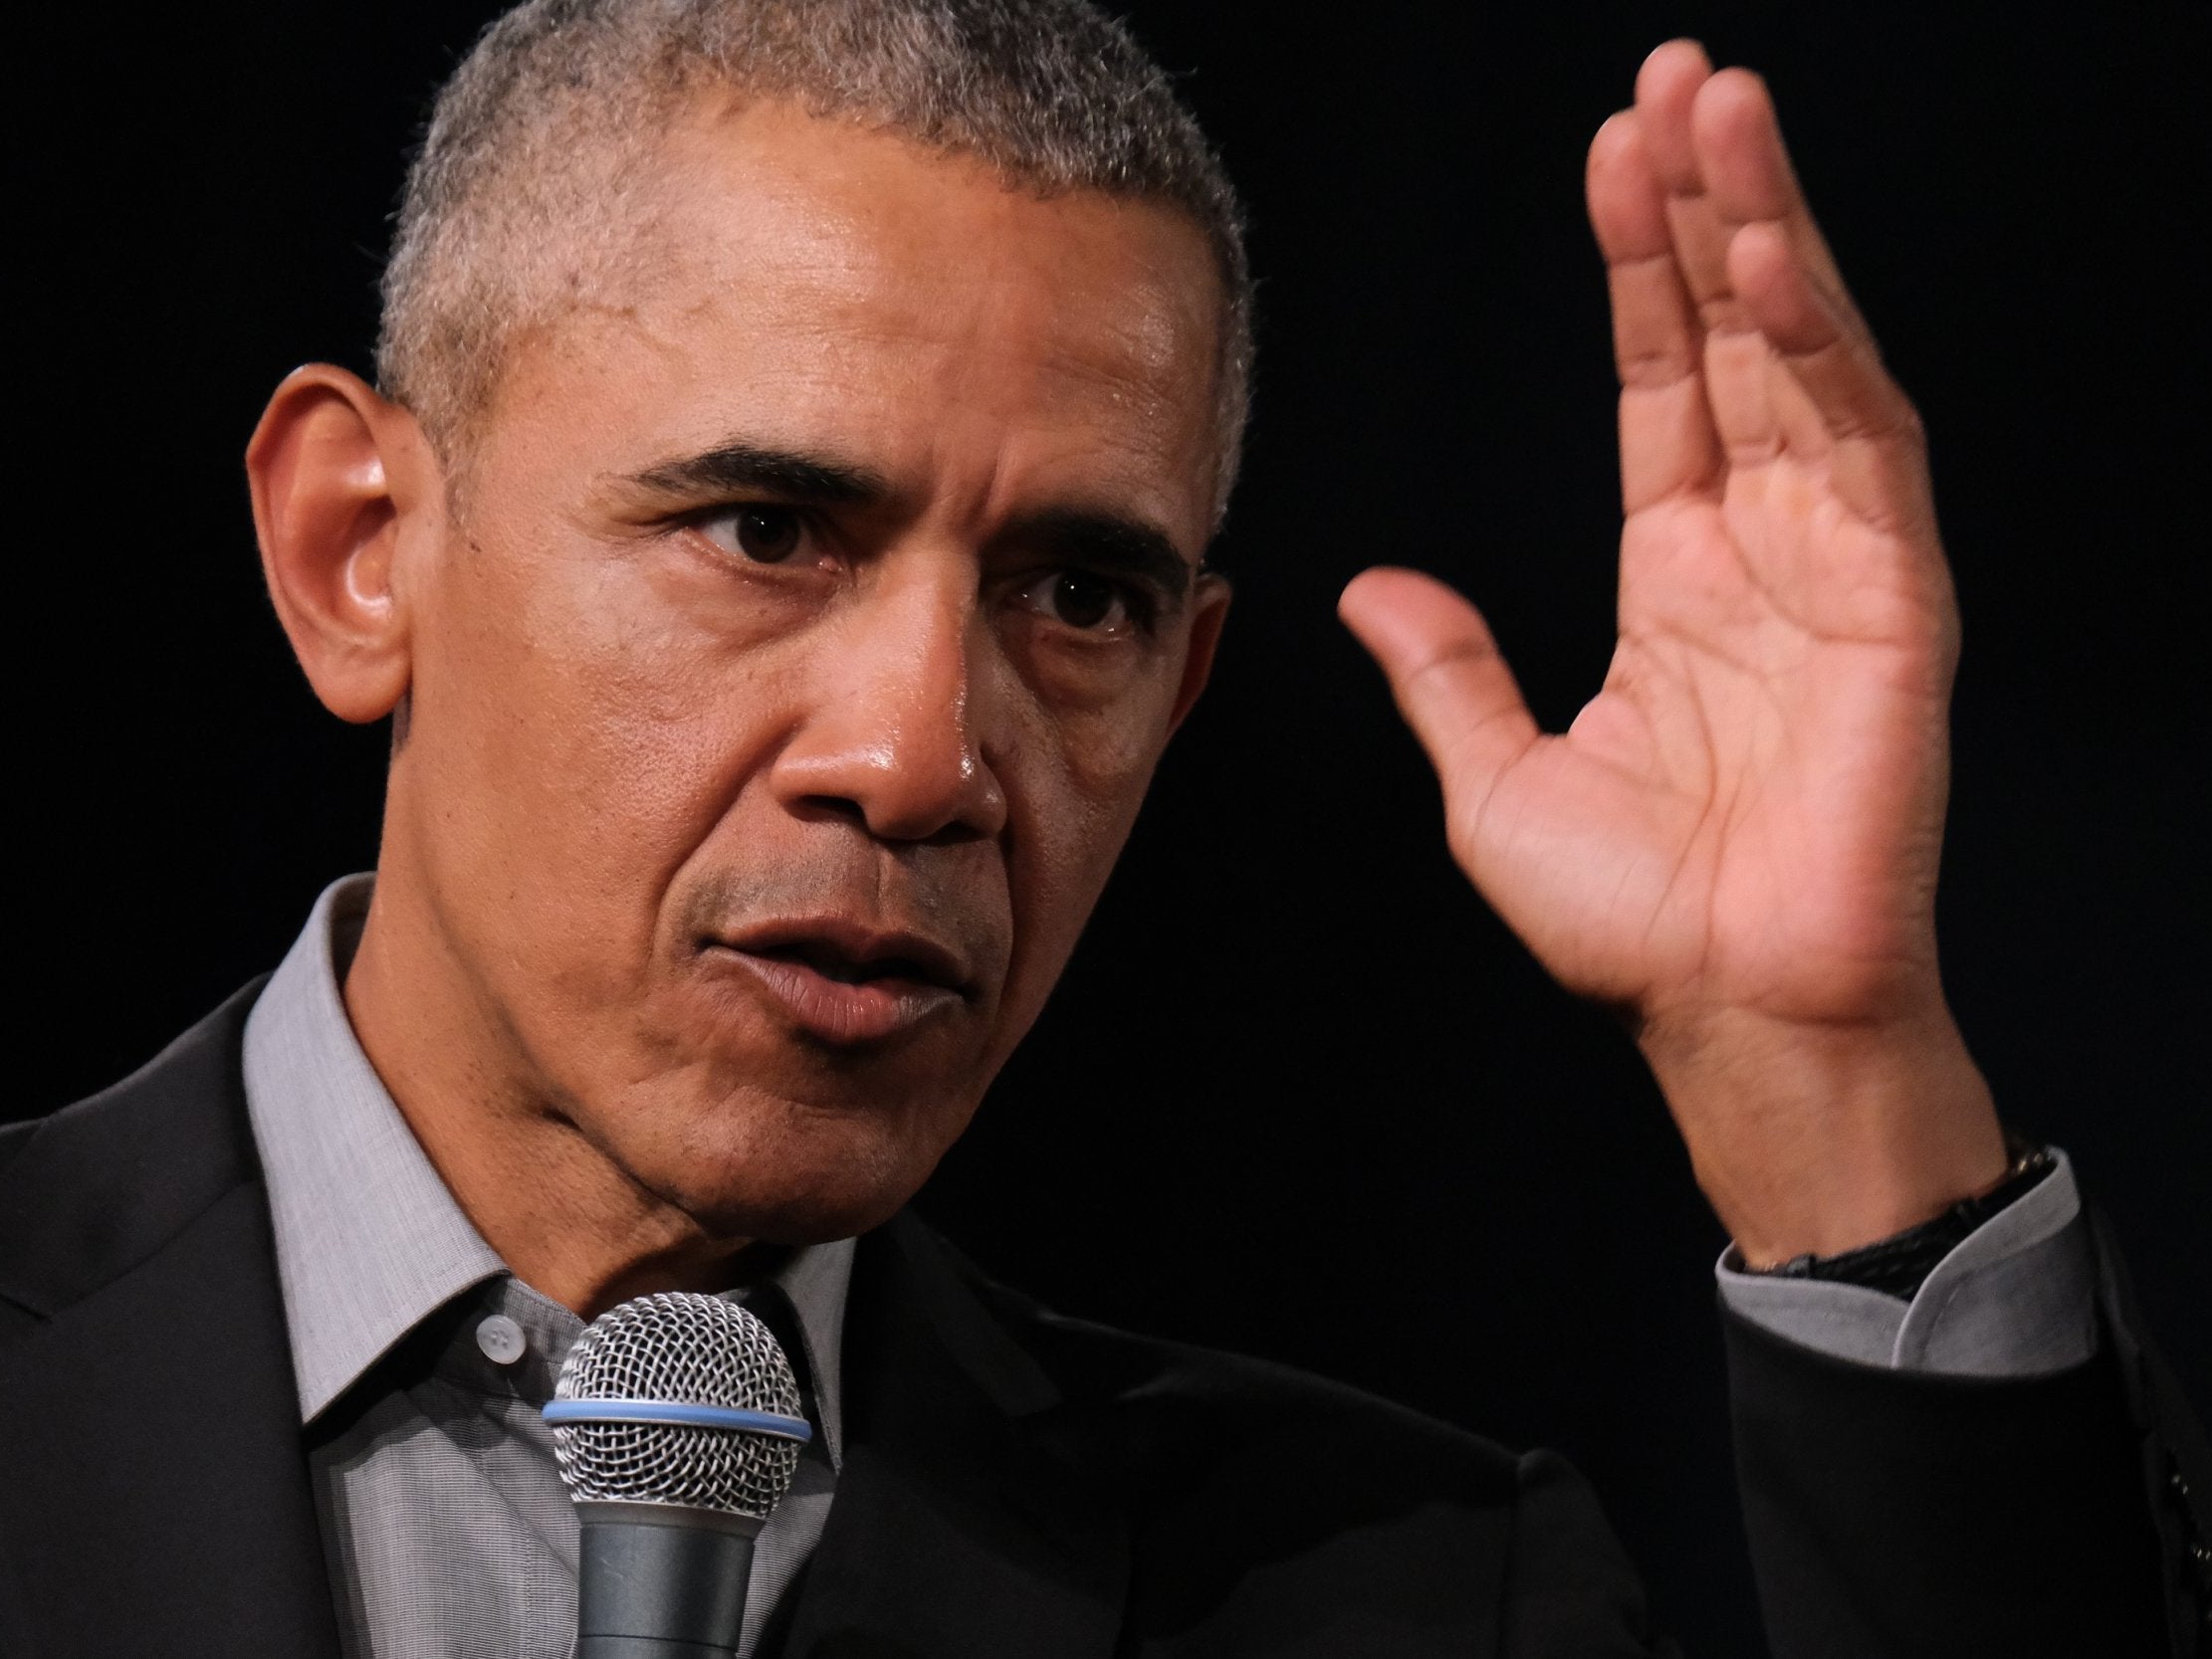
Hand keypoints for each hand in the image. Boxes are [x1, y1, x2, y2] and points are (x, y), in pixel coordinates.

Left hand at [1339, 41, 2006, 1262]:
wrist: (1726, 1013)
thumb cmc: (1629, 919)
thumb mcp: (1496, 779)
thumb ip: (1449, 670)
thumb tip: (1366, 589)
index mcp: (1676, 579)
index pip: (1662, 385)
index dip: (1638, 274)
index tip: (1611, 158)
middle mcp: (1761, 551)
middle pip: (1738, 342)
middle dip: (1708, 209)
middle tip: (1680, 80)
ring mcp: (1836, 566)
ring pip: (1808, 363)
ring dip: (1767, 236)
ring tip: (1722, 114)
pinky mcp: (1895, 604)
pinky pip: (1863, 450)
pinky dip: (1823, 349)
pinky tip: (1770, 261)